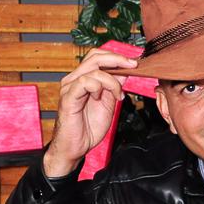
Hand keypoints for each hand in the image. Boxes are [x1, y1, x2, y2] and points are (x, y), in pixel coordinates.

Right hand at [43, 48, 138, 176]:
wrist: (77, 146)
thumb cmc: (89, 127)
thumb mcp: (108, 103)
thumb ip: (114, 87)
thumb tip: (125, 71)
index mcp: (83, 79)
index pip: (97, 57)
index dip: (116, 56)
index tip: (134, 63)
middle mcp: (74, 79)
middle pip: (95, 57)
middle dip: (118, 59)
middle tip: (133, 66)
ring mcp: (70, 87)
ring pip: (94, 69)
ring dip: (111, 81)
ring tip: (116, 96)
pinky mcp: (68, 97)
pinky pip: (85, 82)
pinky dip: (99, 87)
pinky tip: (100, 98)